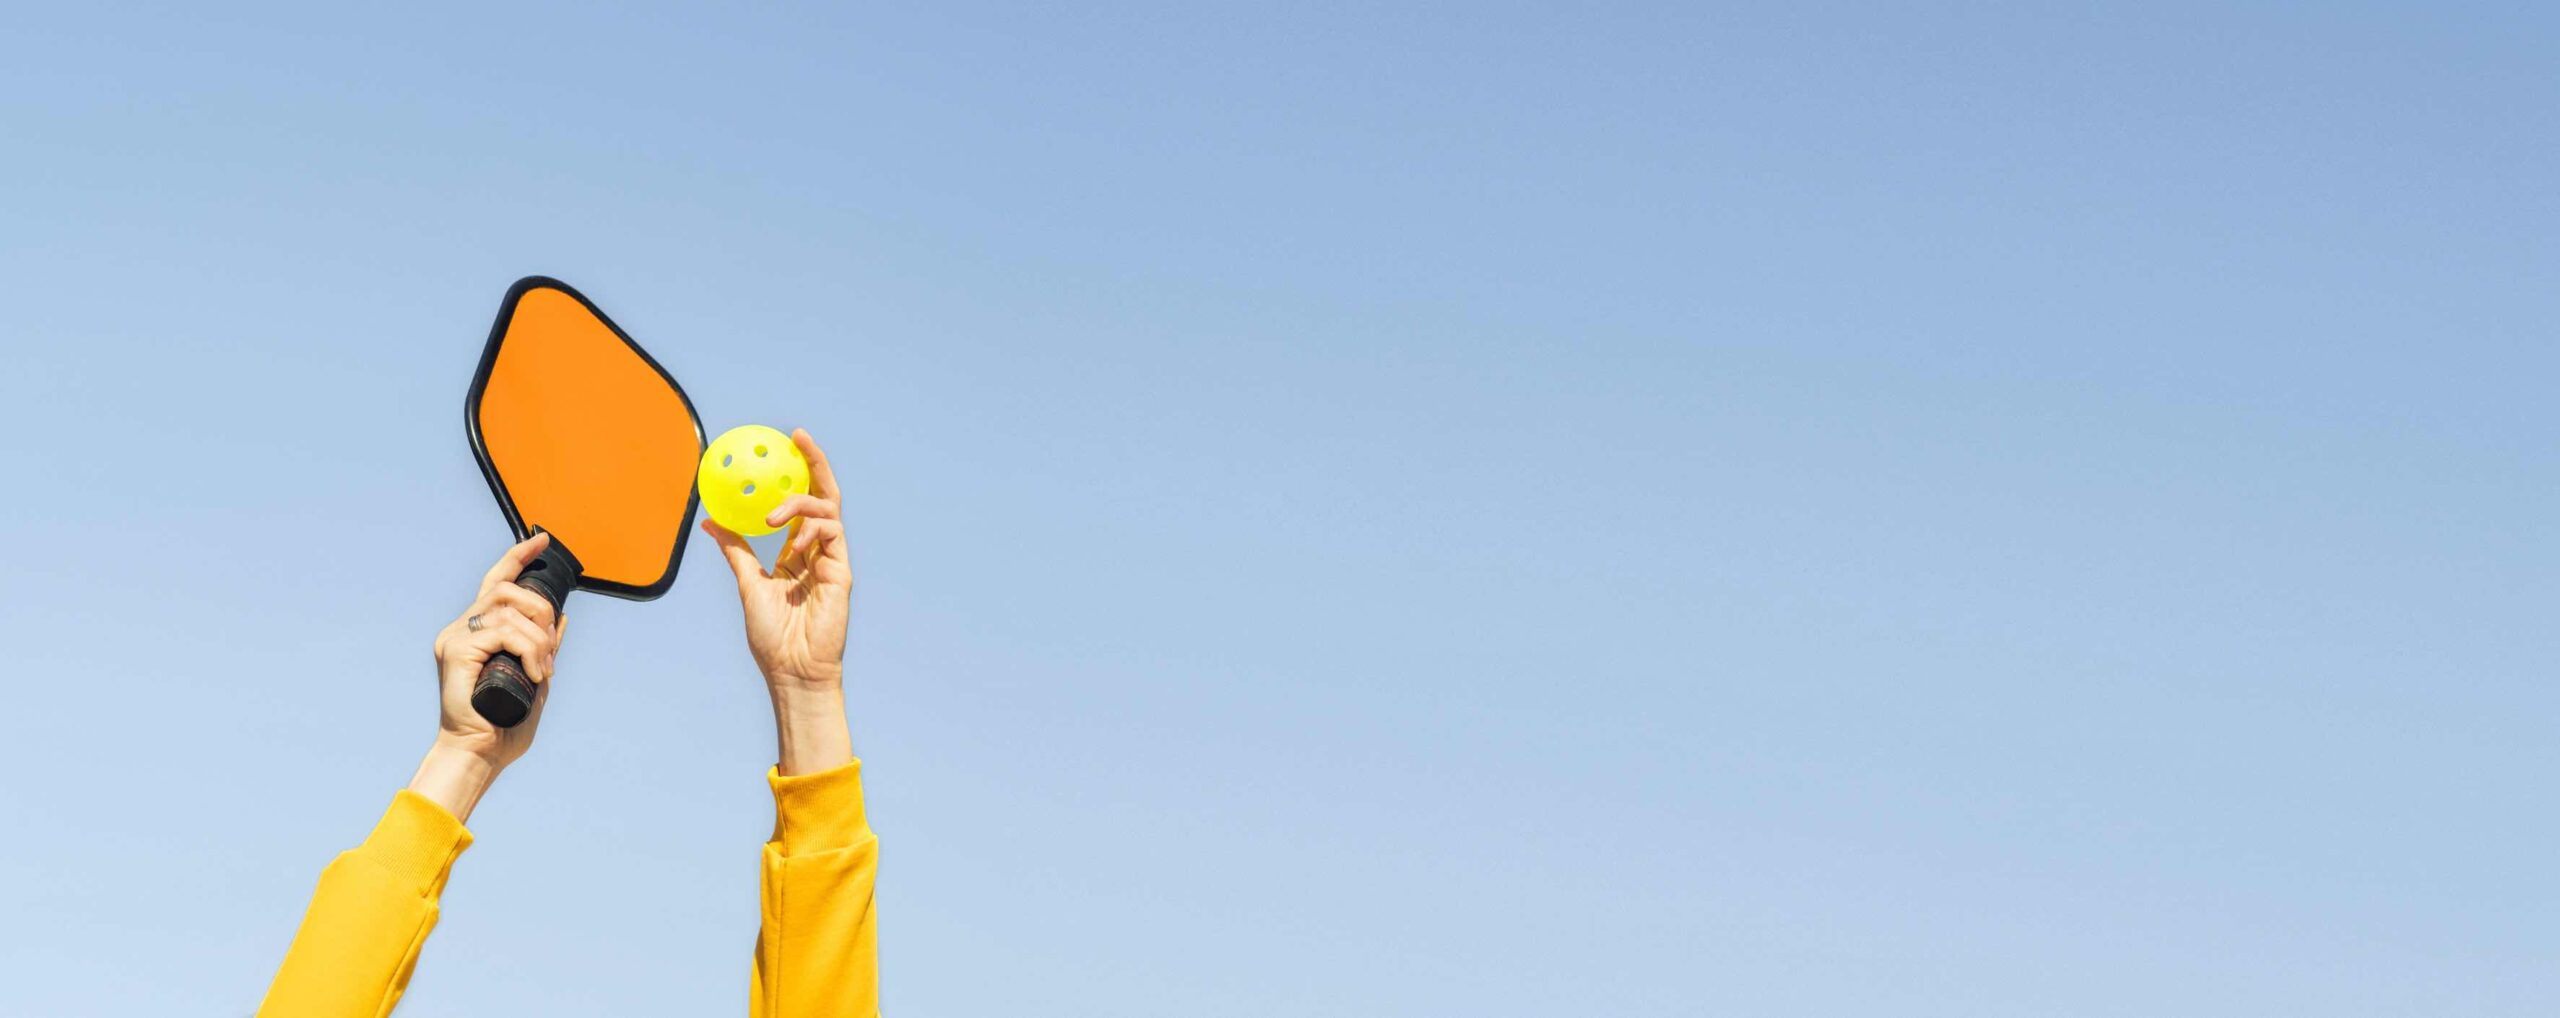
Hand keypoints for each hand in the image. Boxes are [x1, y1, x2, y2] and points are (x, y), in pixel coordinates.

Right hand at [410, 533, 566, 819]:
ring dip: (537, 637)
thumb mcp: (535, 677)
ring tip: (544, 669)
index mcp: (476, 633)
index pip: (496, 582)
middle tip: (551, 649)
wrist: (480, 754)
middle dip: (539, 608)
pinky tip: (536, 673)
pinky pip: (502, 632)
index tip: (540, 540)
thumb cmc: (503, 724)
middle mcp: (461, 629)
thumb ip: (543, 649)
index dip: (517, 557)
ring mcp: (455, 639)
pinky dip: (528, 649)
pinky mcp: (455, 651)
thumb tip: (562, 618)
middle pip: (505, 589)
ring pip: (507, 609)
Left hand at [703, 428, 853, 773]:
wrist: (792, 670)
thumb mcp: (747, 584)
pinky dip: (812, 525)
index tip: (780, 447)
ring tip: (771, 513)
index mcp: (796, 553)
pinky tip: (793, 532)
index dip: (794, 475)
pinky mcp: (842, 571)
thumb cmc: (772, 637)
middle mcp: (817, 551)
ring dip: (798, 502)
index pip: (799, 504)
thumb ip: (736, 551)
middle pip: (823, 496)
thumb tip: (710, 520)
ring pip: (826, 510)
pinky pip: (833, 533)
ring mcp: (833, 559)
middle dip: (815, 463)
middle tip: (798, 437)